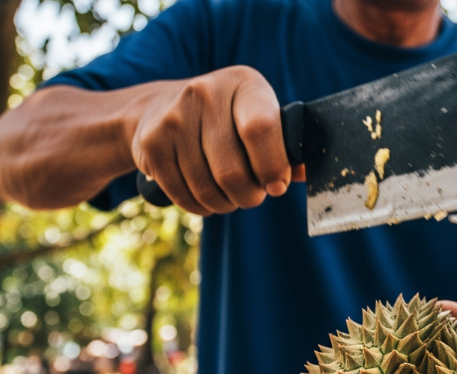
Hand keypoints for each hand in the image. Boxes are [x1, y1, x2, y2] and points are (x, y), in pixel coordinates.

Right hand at [130, 65, 305, 215]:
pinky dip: (199, 206)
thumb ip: (285, 145)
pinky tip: (204, 196)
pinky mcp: (151, 142)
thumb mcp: (258, 117)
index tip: (275, 185)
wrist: (160, 108)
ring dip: (224, 204)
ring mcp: (174, 116)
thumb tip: (306, 172)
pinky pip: (182, 195)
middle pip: (233, 171)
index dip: (271, 167)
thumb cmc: (227, 120)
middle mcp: (206, 93)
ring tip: (228, 196)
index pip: (261, 129)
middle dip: (248, 196)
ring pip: (207, 188)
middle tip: (251, 196)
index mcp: (244, 84)